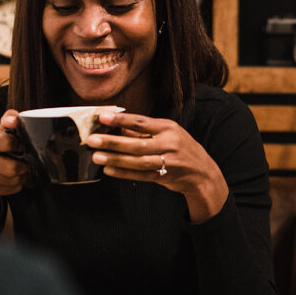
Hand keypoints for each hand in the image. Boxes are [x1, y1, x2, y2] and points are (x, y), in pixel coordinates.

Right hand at [0, 109, 27, 220]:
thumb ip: (9, 119)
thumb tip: (14, 120)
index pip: (8, 142)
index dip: (18, 144)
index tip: (19, 145)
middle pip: (12, 168)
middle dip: (23, 165)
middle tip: (24, 162)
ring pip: (13, 180)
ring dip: (21, 176)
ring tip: (19, 170)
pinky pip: (10, 189)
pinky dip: (16, 185)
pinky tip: (12, 178)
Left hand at [86, 111, 228, 223]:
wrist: (203, 173)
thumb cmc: (181, 148)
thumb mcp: (167, 133)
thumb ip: (143, 131)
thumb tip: (116, 126)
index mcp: (169, 128)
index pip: (142, 122)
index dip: (121, 119)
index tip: (103, 117)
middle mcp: (170, 144)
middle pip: (137, 144)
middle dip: (113, 142)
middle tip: (92, 140)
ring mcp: (168, 162)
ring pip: (137, 161)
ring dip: (115, 159)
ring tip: (97, 156)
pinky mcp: (165, 177)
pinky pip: (140, 175)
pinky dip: (123, 173)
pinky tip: (109, 171)